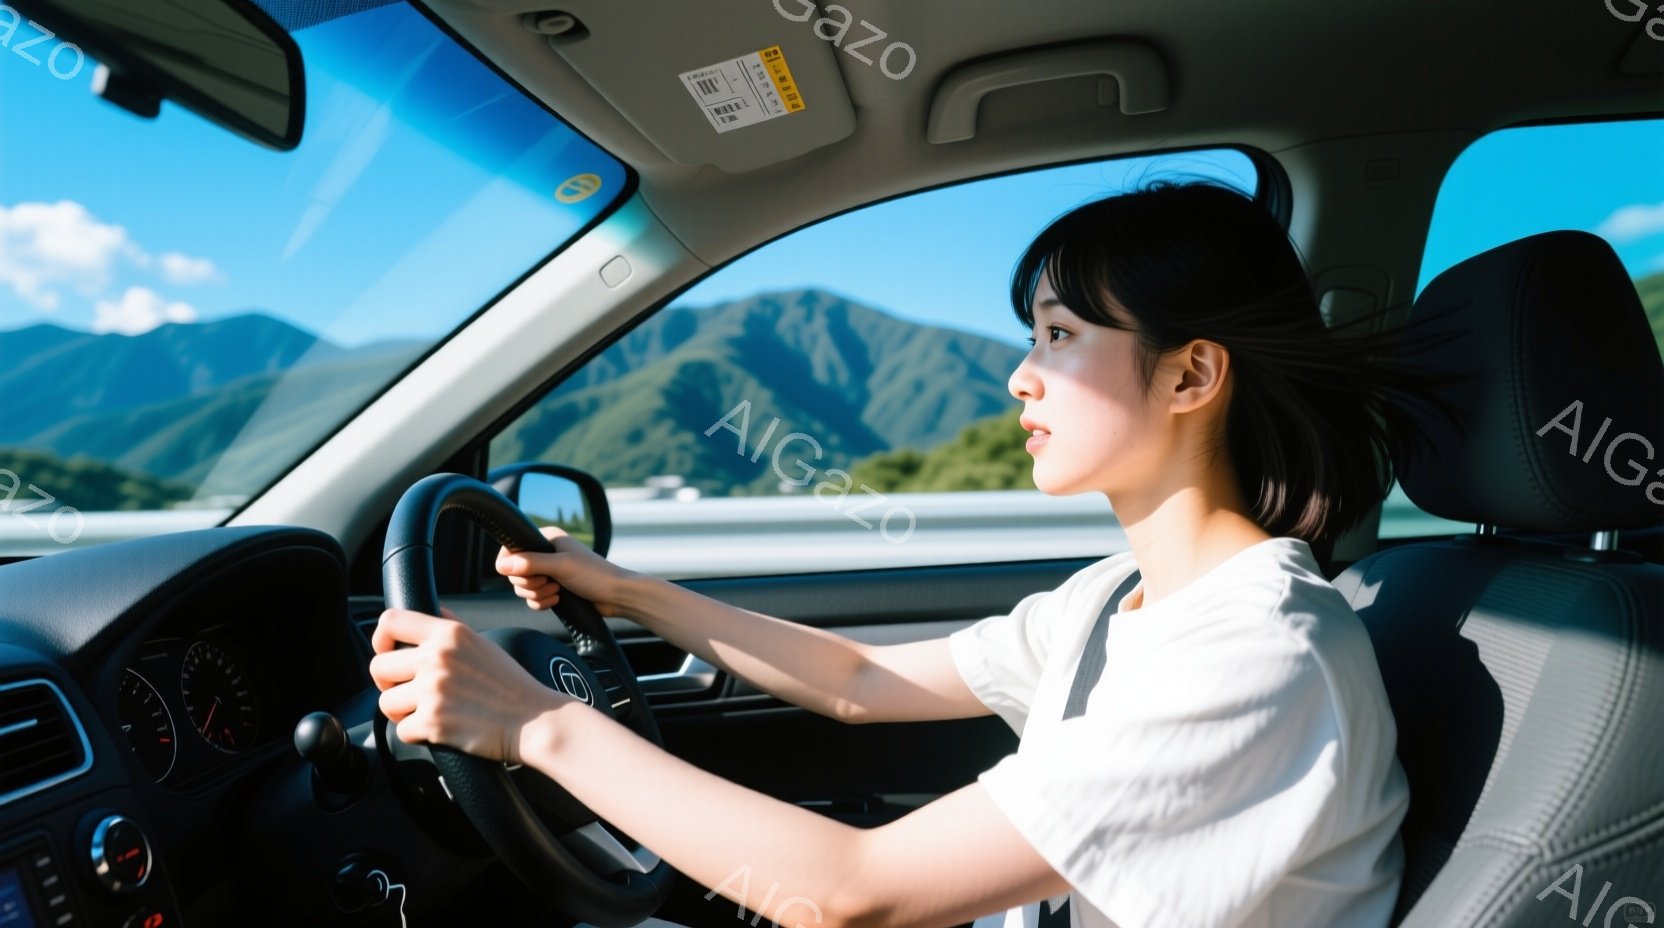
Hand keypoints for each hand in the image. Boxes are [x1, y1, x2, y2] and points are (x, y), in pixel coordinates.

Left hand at [369, 606, 573, 764]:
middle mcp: (437, 658)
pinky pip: (401, 729)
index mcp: (448, 634)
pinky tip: (438, 727)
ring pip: (386, 702)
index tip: (387, 652)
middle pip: (379, 666)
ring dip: (401, 710)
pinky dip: (417, 732)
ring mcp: (433, 691)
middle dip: (388, 682)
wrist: (535, 720)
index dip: (380, 638)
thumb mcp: (483, 642)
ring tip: (425, 710)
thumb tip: (431, 612)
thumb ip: (452, 626)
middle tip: (408, 689)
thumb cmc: (511, 684)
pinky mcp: (433, 723)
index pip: (390, 622)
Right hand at [496, 526, 637, 616]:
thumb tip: (500, 566)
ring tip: (556, 591)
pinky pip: (533, 599)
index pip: (511, 549)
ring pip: (523, 587)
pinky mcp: (553, 588)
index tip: (521, 574)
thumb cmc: (594, 574)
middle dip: (529, 583)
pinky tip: (557, 600)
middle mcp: (545, 553)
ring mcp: (549, 572)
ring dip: (537, 594)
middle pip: (514, 572)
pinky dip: (542, 603)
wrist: (616, 595)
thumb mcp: (561, 566)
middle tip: (548, 582)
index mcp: (546, 538)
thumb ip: (530, 563)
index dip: (511, 565)